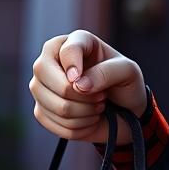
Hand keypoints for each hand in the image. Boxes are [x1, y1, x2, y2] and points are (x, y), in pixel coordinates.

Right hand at [29, 30, 147, 144]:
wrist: (125, 112)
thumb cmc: (125, 84)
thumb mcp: (127, 71)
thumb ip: (106, 72)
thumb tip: (78, 85)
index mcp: (74, 42)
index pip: (66, 49)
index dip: (75, 66)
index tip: (88, 83)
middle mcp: (51, 60)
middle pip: (44, 72)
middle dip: (80, 95)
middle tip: (101, 97)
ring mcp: (41, 86)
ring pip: (56, 105)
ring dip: (85, 113)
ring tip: (98, 107)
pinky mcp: (41, 111)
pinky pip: (56, 125)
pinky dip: (79, 127)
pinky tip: (88, 119)